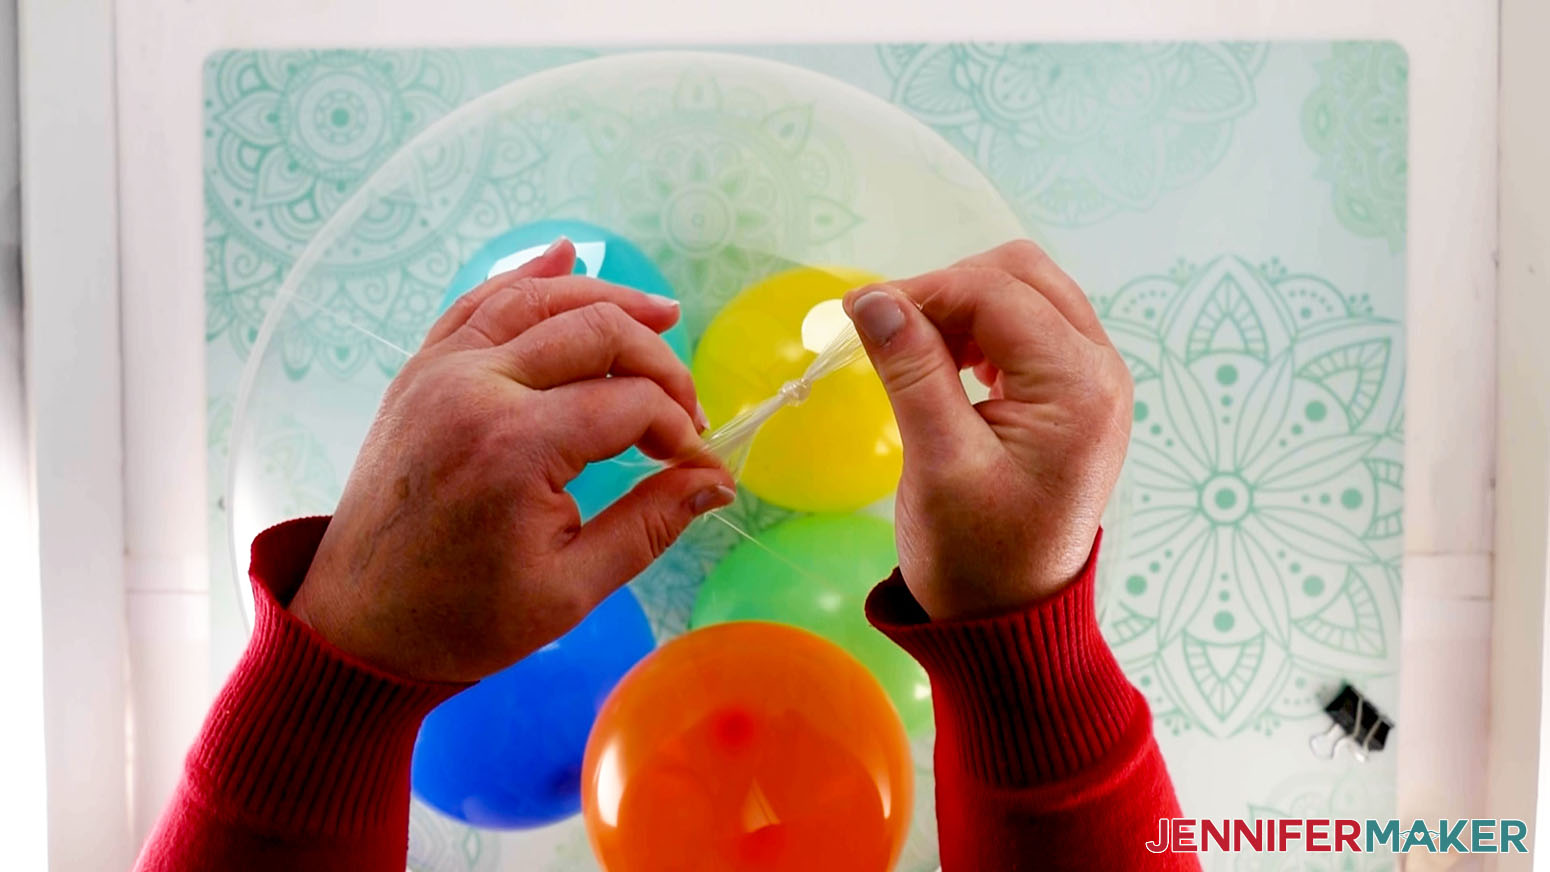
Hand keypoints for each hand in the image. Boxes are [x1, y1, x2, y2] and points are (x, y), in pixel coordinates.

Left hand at [289, 239, 734, 682]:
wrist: (358, 623)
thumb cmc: (464, 619)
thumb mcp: (570, 589)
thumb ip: (649, 525)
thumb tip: (716, 481)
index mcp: (514, 446)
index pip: (630, 405)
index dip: (678, 431)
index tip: (698, 466)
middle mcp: (476, 387)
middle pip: (593, 332)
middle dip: (657, 362)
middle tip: (687, 409)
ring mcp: (440, 371)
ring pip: (537, 300)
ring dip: (605, 299)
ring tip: (662, 314)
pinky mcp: (420, 372)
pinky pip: (478, 303)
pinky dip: (525, 279)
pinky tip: (565, 258)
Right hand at [843, 240, 1131, 620]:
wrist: (1008, 622)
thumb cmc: (975, 558)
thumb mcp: (938, 462)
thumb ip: (911, 371)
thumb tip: (872, 299)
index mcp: (1080, 387)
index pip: (996, 293)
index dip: (923, 291)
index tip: (858, 314)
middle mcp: (1099, 371)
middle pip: (1021, 276)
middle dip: (948, 289)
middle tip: (886, 330)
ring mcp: (1090, 382)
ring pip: (1024, 295)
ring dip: (962, 307)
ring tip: (910, 352)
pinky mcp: (1071, 396)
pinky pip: (1026, 330)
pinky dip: (978, 332)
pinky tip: (943, 366)